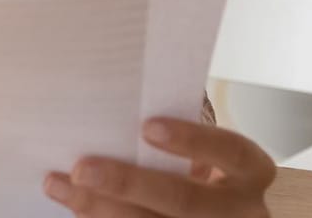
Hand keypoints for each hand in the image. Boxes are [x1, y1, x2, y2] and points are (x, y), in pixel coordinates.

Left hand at [43, 118, 274, 216]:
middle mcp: (242, 210)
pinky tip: (73, 204)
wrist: (218, 211)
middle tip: (82, 166)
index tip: (148, 125)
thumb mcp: (204, 148)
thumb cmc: (202, 165)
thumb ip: (174, 134)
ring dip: (99, 208)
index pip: (231, 151)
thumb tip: (115, 103)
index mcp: (252, 172)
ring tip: (59, 184)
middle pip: (185, 200)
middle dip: (128, 184)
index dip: (193, 140)